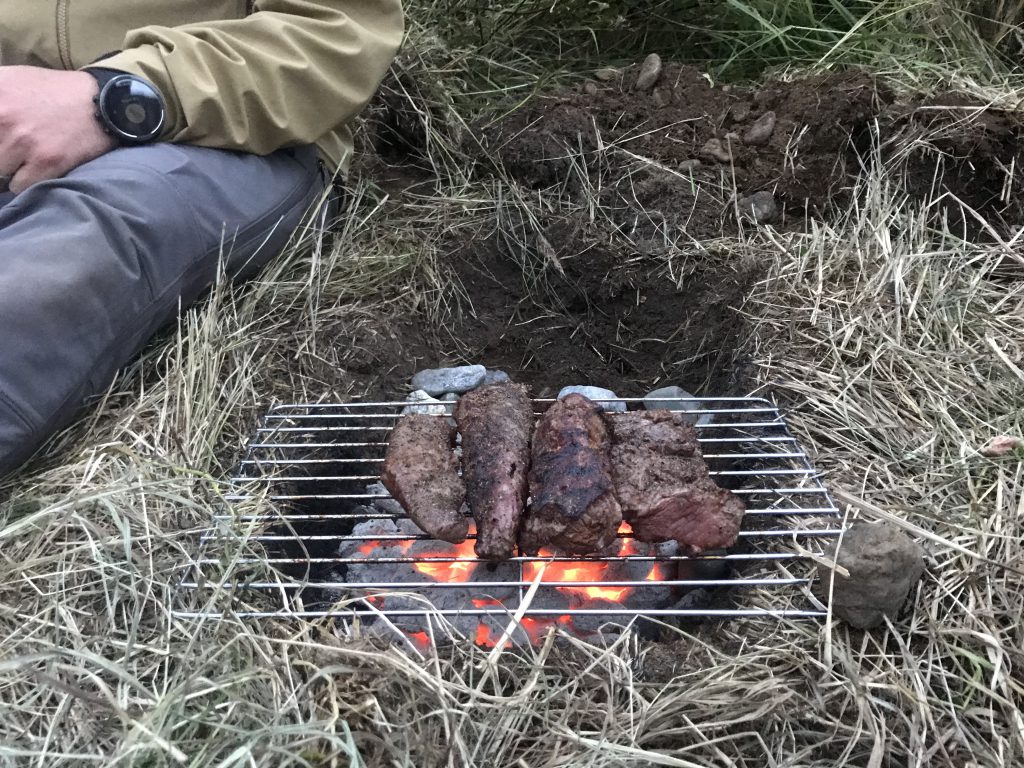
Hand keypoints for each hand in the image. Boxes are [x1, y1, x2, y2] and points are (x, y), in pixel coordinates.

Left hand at [0, 66, 116, 193]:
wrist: (101, 103)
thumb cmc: (51, 92)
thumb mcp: (8, 77)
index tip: (1, 145)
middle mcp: (2, 117)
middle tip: (10, 150)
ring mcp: (23, 142)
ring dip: (7, 169)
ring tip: (21, 158)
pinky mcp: (46, 163)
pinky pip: (18, 186)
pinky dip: (25, 181)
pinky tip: (36, 168)